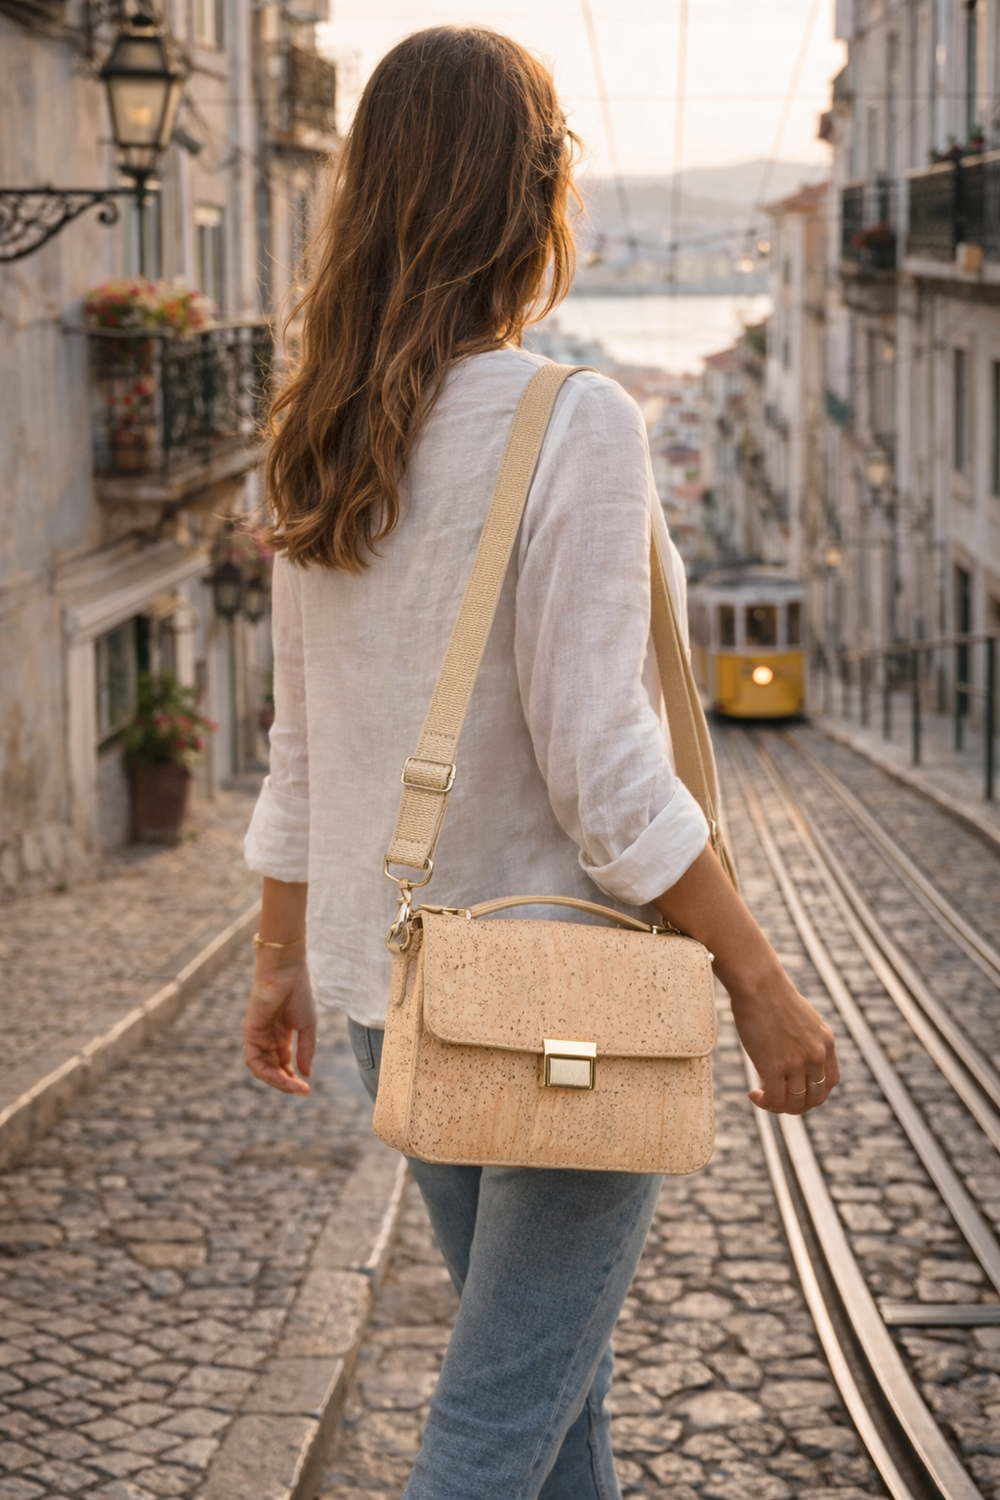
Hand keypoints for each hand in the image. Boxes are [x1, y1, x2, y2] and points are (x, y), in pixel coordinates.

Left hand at [242, 955, 316, 1095]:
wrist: (287, 972)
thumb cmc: (299, 993)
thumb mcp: (307, 1026)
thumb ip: (306, 1050)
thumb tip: (306, 1074)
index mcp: (281, 1036)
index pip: (284, 1064)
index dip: (294, 1078)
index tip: (307, 1089)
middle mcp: (267, 1039)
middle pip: (273, 1070)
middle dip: (286, 1083)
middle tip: (302, 1092)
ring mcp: (257, 1036)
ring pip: (262, 1069)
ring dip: (277, 1081)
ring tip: (294, 1087)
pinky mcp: (249, 1032)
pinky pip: (254, 1060)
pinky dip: (266, 1072)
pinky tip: (282, 1076)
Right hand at [725, 961, 839, 1114]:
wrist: (758, 985)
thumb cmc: (773, 996)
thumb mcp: (803, 1020)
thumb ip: (806, 1040)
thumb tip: (795, 1057)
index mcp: (826, 1042)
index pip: (830, 1082)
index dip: (814, 1094)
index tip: (796, 1092)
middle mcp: (816, 1055)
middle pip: (815, 1098)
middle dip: (797, 1105)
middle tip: (777, 1099)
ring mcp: (797, 1063)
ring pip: (795, 1102)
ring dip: (778, 1106)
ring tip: (762, 1097)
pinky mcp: (774, 1067)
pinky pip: (774, 1098)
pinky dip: (764, 1102)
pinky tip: (754, 1094)